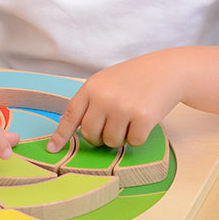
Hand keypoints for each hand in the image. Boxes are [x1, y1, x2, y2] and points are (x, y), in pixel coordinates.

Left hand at [47, 54, 182, 151]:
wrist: (166, 70)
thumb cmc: (133, 78)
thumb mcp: (105, 82)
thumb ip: (89, 102)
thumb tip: (70, 127)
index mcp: (92, 87)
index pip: (71, 115)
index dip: (61, 135)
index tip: (52, 149)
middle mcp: (104, 97)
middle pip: (91, 135)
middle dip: (100, 137)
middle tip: (113, 126)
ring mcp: (123, 108)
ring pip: (111, 142)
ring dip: (121, 137)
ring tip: (130, 118)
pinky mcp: (143, 118)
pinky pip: (133, 142)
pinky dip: (138, 136)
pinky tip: (143, 120)